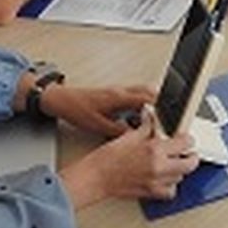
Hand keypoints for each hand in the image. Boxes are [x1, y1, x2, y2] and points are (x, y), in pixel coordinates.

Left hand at [40, 84, 154, 138]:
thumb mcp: (98, 126)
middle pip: (148, 91)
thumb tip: (133, 136)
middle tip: (164, 117)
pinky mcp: (112, 93)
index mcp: (118, 97)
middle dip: (159, 103)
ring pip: (141, 91)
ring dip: (149, 103)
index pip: (147, 98)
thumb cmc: (75, 109)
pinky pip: (133, 95)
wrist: (61, 100)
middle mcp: (120, 91)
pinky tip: (136, 115)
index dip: (160, 107)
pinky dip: (139, 103)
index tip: (166, 117)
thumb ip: (118, 131)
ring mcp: (117, 90)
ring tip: (151, 118)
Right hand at [60, 108, 197, 207]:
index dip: (187, 139)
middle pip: (190, 164)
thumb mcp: (128, 136)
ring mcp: (155, 182)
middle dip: (191, 157)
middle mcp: (158, 167)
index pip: (185, 143)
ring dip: (179, 170)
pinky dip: (170, 186)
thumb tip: (151, 118)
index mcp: (154, 149)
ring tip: (172, 164)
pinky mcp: (150, 193)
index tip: (185, 139)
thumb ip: (146, 127)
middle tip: (187, 153)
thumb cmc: (106, 159)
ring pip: (181, 177)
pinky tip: (164, 179)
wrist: (95, 177)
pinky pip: (170, 192)